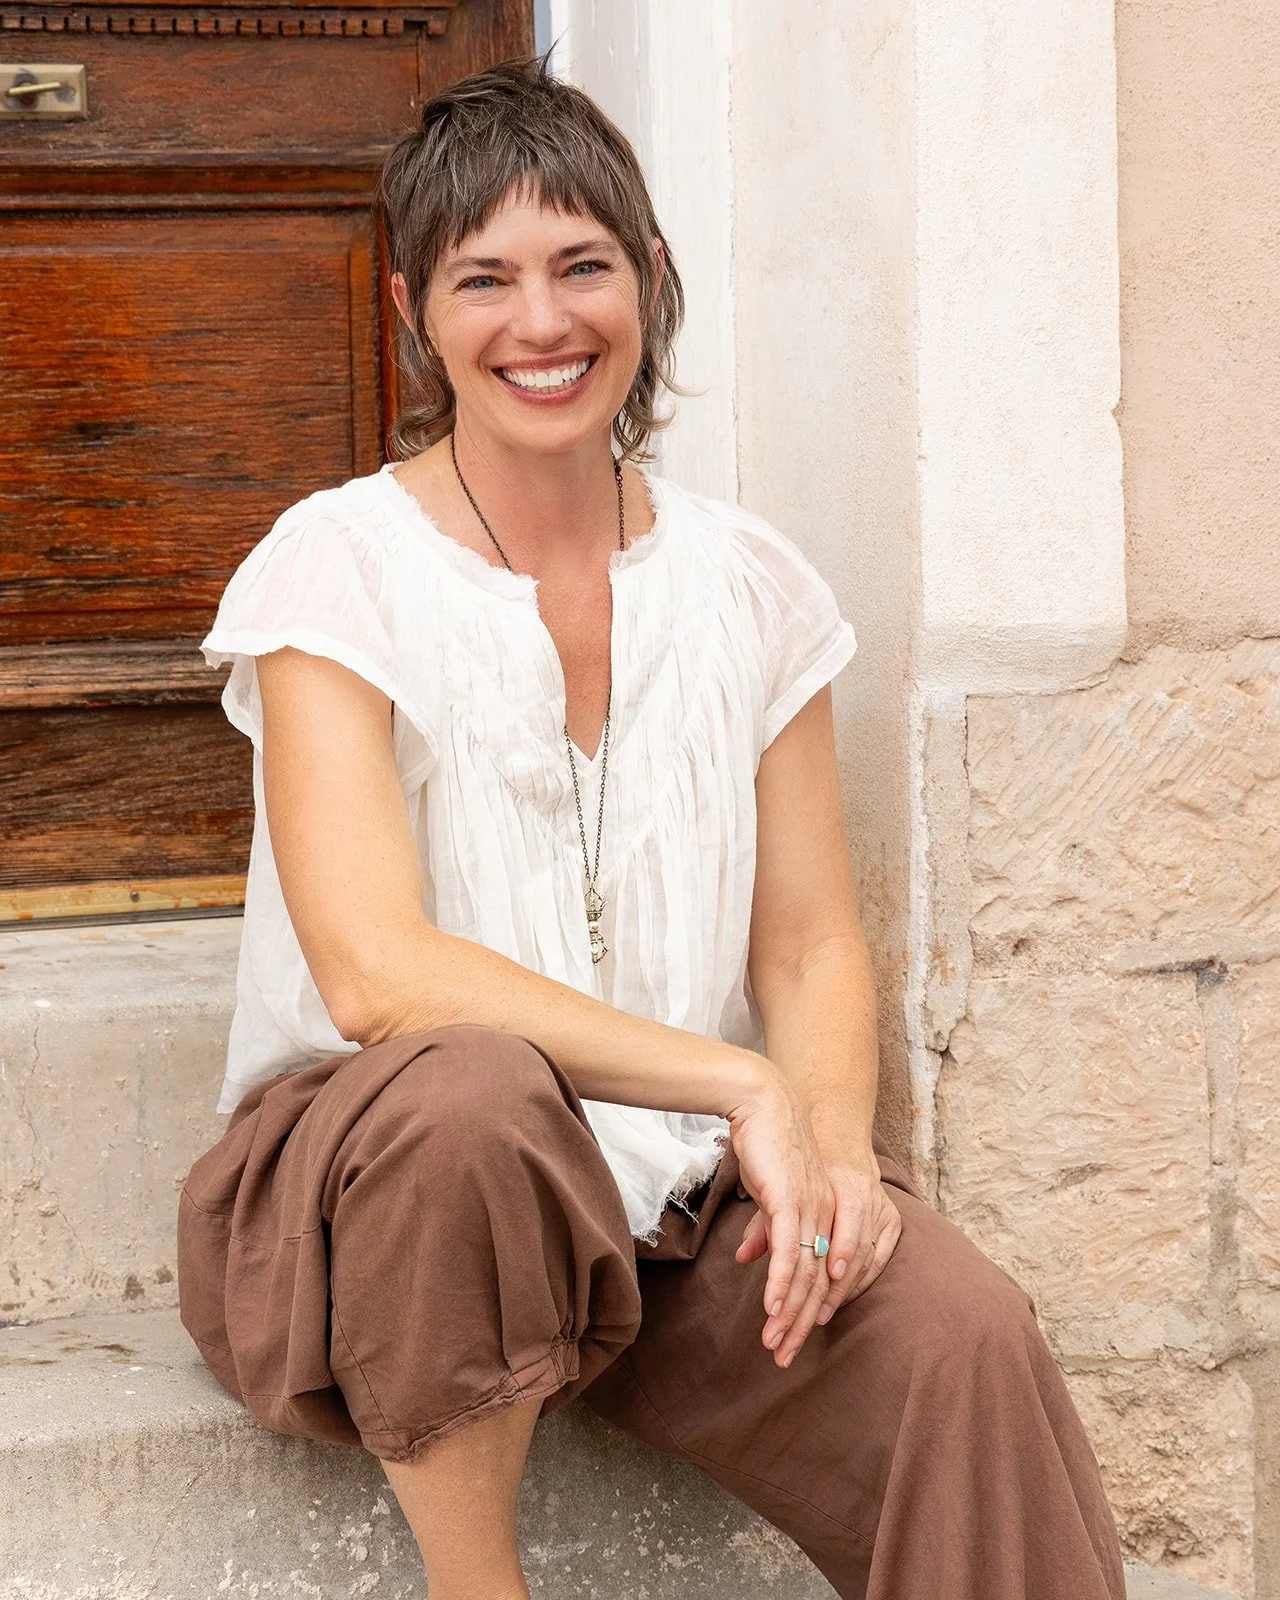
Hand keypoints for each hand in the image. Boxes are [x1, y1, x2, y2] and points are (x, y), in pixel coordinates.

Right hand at [725, 1065, 837, 1369]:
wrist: (760, 1102)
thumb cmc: (763, 1144)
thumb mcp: (767, 1193)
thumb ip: (764, 1228)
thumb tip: (749, 1257)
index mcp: (825, 1216)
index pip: (820, 1276)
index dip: (806, 1312)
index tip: (790, 1342)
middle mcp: (826, 1217)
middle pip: (818, 1285)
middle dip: (800, 1327)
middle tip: (784, 1360)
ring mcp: (812, 1210)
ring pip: (805, 1276)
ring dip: (789, 1315)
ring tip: (775, 1345)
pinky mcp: (792, 1202)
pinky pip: (789, 1253)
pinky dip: (782, 1285)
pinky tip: (773, 1310)